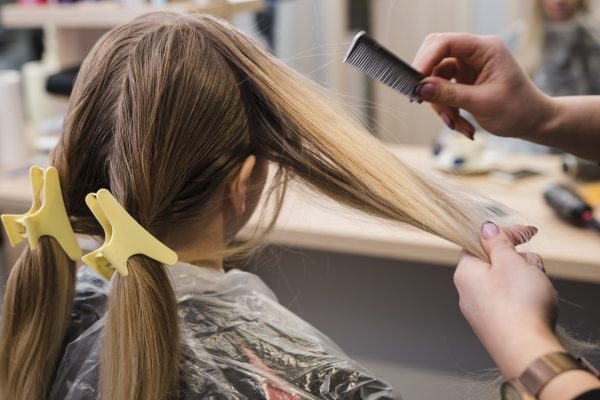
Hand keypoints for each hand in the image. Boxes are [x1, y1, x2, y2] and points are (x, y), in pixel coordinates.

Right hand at [412, 33, 555, 140]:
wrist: (533, 122)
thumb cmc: (518, 109)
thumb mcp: (482, 103)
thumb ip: (449, 94)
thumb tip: (421, 88)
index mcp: (485, 49)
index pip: (446, 42)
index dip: (426, 59)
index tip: (415, 81)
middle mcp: (475, 54)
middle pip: (435, 58)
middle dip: (430, 84)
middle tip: (424, 102)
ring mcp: (468, 67)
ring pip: (436, 79)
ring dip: (440, 104)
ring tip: (455, 124)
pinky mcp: (464, 81)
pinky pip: (443, 92)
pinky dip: (446, 109)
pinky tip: (460, 124)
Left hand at [454, 222, 562, 378]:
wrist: (526, 351)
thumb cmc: (518, 305)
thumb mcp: (510, 262)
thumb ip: (497, 242)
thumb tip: (485, 228)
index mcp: (465, 272)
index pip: (478, 242)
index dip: (503, 234)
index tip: (526, 233)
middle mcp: (467, 291)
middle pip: (495, 262)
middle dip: (519, 261)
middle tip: (532, 268)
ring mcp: (481, 310)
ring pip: (505, 282)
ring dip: (524, 279)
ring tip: (536, 288)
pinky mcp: (495, 324)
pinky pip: (510, 301)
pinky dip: (524, 297)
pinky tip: (536, 305)